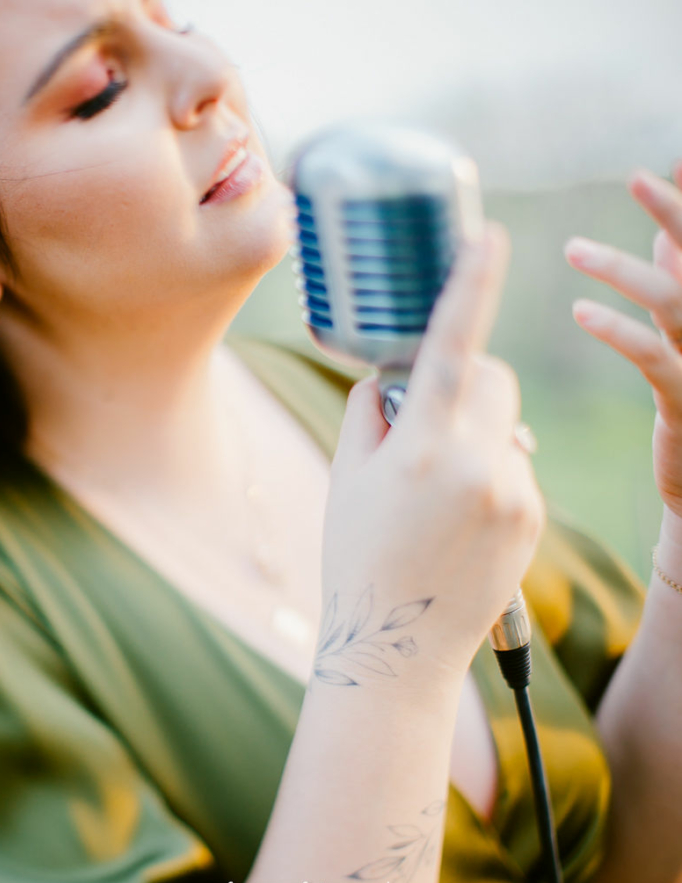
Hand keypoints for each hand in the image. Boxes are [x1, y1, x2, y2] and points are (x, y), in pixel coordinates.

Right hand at [321, 221, 544, 678]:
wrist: (398, 645)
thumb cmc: (358, 554)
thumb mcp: (348, 474)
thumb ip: (374, 410)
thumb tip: (398, 375)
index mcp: (422, 446)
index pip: (452, 345)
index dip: (471, 284)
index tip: (490, 236)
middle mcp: (477, 464)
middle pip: (493, 378)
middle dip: (467, 380)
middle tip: (428, 420)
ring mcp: (513, 493)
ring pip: (507, 424)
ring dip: (477, 433)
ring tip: (440, 490)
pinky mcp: (534, 518)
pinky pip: (517, 466)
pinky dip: (492, 472)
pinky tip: (462, 517)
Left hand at [564, 166, 681, 521]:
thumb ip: (678, 281)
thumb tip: (665, 236)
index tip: (670, 157)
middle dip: (675, 213)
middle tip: (637, 176)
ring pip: (676, 301)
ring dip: (624, 270)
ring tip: (573, 250)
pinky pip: (654, 357)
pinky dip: (619, 329)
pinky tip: (582, 311)